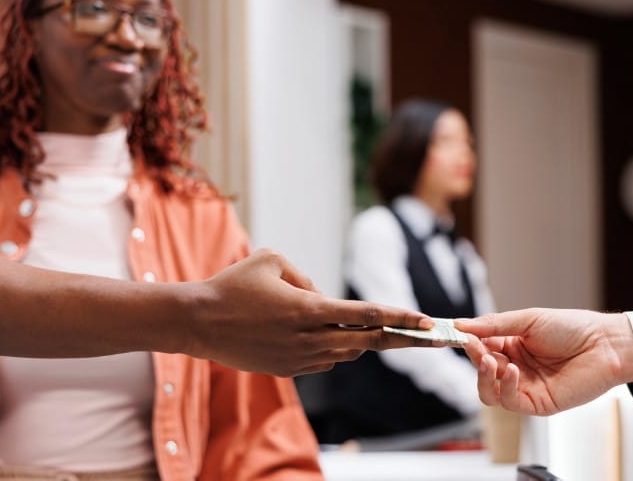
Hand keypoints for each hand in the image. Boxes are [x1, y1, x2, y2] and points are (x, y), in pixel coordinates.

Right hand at [185, 249, 435, 375]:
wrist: (197, 323)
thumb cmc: (234, 285)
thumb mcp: (273, 261)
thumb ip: (308, 279)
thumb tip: (326, 301)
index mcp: (309, 309)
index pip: (366, 314)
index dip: (400, 316)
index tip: (426, 320)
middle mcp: (309, 338)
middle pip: (368, 340)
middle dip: (404, 338)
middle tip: (436, 338)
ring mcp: (300, 359)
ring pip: (347, 351)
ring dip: (365, 340)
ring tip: (394, 333)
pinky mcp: (289, 371)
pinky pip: (325, 360)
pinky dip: (333, 347)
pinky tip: (327, 336)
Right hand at [455, 308, 632, 415]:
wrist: (605, 345)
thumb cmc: (572, 328)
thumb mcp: (528, 319)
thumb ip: (494, 325)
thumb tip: (461, 325)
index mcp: (512, 345)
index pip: (480, 347)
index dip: (465, 342)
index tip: (451, 333)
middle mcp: (515, 367)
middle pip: (481, 370)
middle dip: (473, 357)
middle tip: (470, 345)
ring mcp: (525, 386)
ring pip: (489, 391)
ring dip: (483, 376)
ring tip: (490, 361)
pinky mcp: (537, 403)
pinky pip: (510, 402)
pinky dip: (505, 387)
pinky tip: (511, 371)